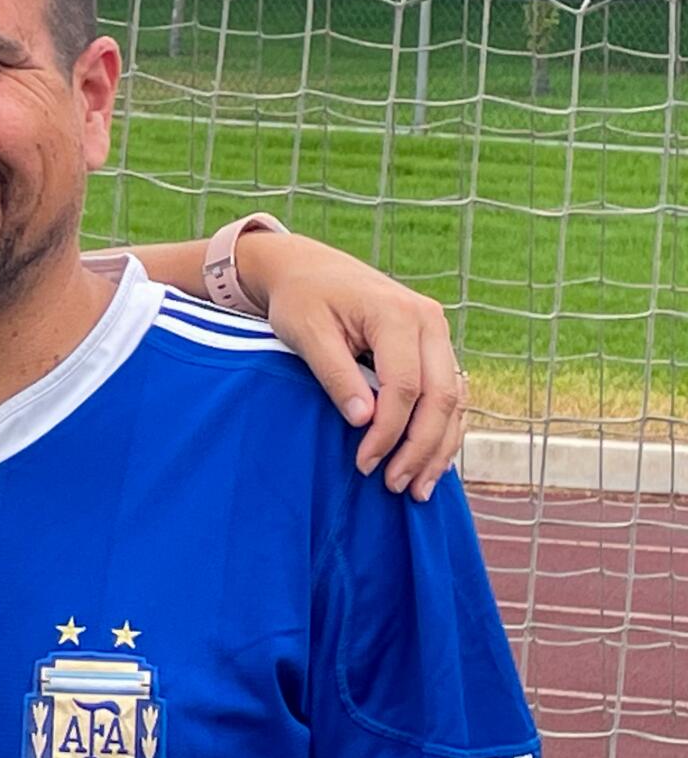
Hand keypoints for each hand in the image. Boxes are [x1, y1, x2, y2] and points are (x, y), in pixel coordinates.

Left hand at [237, 231, 464, 500]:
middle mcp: (430, 321)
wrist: (309, 268)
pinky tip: (430, 462)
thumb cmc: (301, 299)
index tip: (364, 464)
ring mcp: (438, 333)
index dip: (388, 432)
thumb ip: (335, 374)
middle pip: (441, 397)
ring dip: (439, 446)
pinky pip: (450, 393)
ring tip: (419, 489)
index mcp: (397, 314)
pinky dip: (443, 429)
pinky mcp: (434, 346)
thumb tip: (363, 420)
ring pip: (455, 399)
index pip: (405, 387)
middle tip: (396, 486)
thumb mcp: (305, 332)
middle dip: (420, 448)